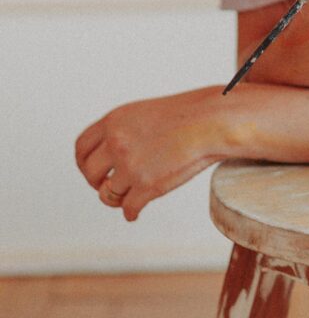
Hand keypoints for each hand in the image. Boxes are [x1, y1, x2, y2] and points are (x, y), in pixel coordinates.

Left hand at [74, 87, 225, 220]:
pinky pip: (128, 209)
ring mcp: (130, 165)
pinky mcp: (146, 186)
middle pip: (90, 174)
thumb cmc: (185, 115)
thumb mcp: (144, 113)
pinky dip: (131, 213)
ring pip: (107, 195)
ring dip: (116, 199)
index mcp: (114, 121)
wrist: (209, 121)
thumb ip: (122, 132)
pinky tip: (136, 211)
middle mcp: (116, 142)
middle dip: (98, 184)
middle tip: (110, 187)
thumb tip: (106, 160)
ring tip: (128, 197)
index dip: (84, 164)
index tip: (94, 172)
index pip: (81, 148)